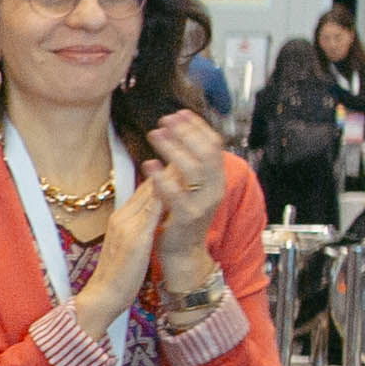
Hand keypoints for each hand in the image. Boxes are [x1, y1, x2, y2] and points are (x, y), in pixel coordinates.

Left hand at [145, 111, 235, 263]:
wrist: (182, 252)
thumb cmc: (181, 217)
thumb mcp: (190, 187)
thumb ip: (188, 165)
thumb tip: (181, 135)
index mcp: (215, 179)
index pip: (213, 145)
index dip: (197, 127)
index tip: (180, 113)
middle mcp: (214, 189)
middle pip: (206, 152)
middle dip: (186, 132)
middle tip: (165, 119)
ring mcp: (202, 204)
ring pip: (193, 169)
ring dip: (173, 148)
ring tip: (154, 134)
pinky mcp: (187, 217)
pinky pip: (176, 194)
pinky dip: (162, 177)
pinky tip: (148, 164)